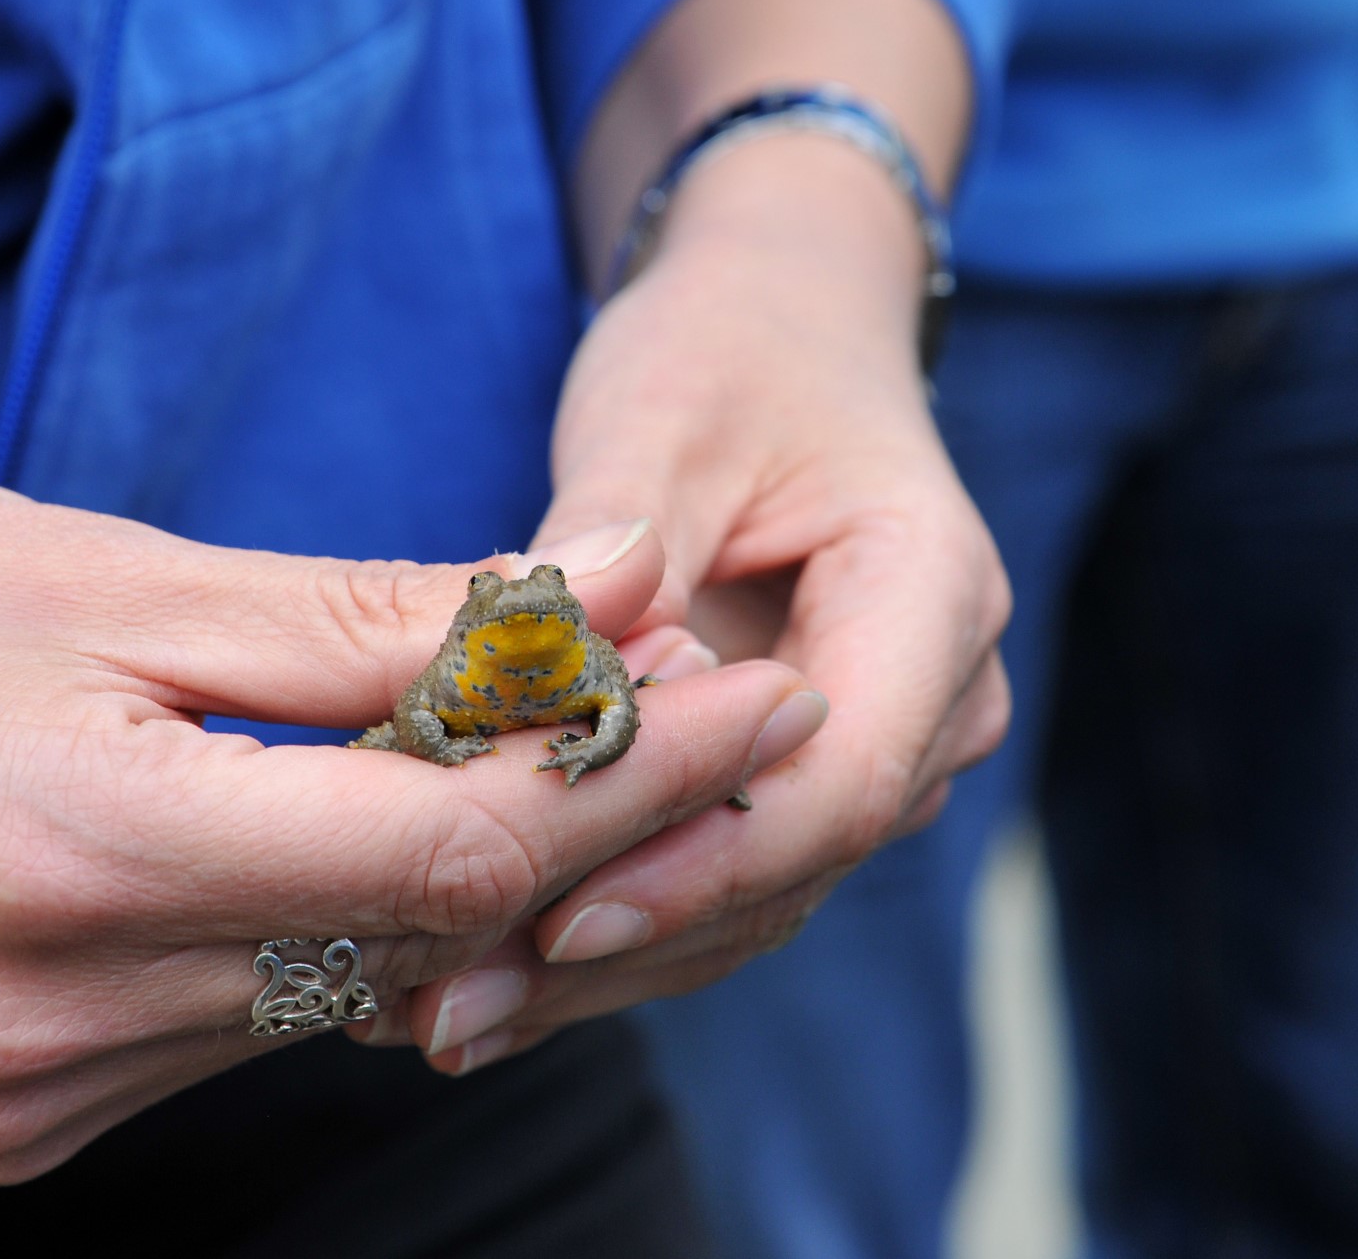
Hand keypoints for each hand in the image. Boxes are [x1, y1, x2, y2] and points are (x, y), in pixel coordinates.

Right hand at [0, 454, 820, 1179]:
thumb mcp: (113, 569)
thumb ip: (371, 616)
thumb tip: (599, 596)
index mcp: (81, 851)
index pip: (447, 851)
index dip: (627, 770)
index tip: (754, 689)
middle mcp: (58, 1020)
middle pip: (421, 937)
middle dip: (582, 823)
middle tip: (702, 708)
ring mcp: (29, 1102)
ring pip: (344, 997)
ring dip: (454, 884)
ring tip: (534, 753)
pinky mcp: (10, 1129)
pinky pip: (244, 1034)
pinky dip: (327, 939)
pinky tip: (351, 844)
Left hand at [371, 137, 1011, 1072]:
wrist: (784, 337)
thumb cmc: (730, 355)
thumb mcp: (662, 413)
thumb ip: (607, 538)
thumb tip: (532, 650)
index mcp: (930, 595)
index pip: (837, 782)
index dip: (698, 865)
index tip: (555, 920)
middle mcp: (930, 699)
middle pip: (784, 870)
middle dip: (615, 948)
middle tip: (441, 1012)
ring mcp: (872, 752)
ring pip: (741, 901)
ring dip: (591, 967)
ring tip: (426, 1019)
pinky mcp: (794, 777)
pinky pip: (706, 874)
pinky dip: (596, 922)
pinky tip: (471, 970)